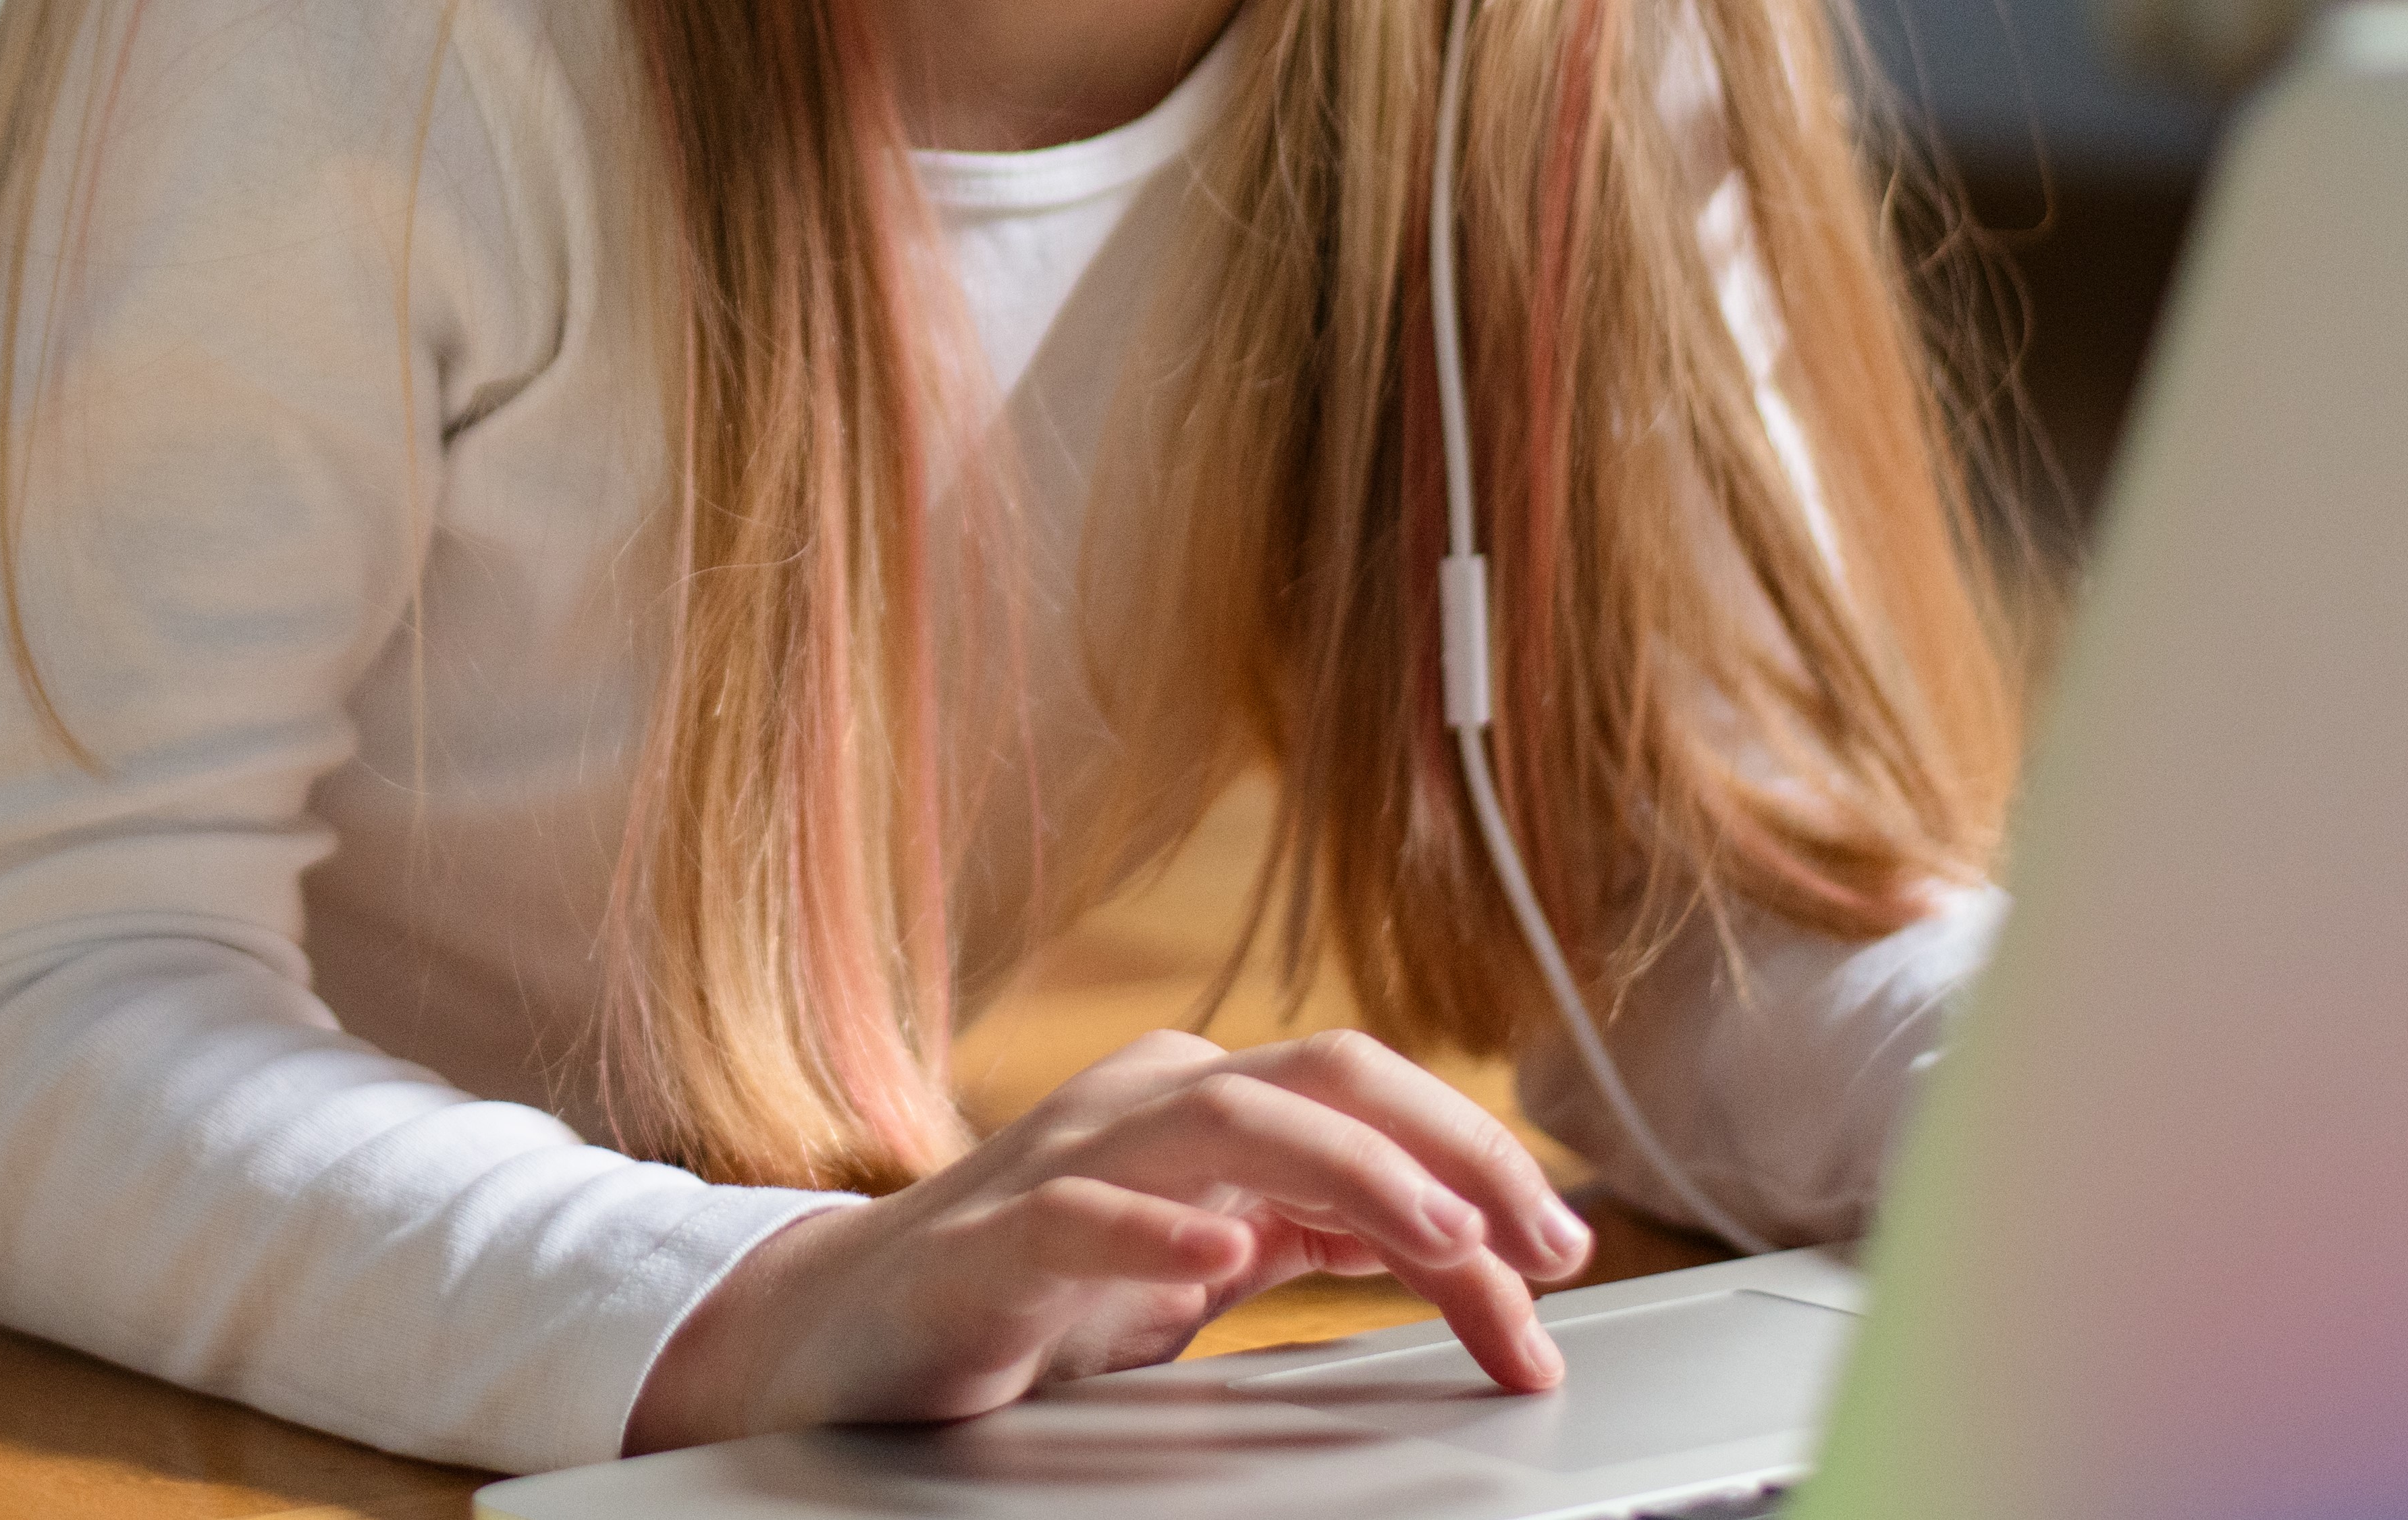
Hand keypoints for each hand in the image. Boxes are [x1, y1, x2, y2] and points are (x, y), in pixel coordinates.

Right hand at [623, 1026, 1593, 1450]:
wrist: (844, 1332)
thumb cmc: (1035, 1288)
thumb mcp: (1208, 1256)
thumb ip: (1321, 1235)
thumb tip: (1474, 1250)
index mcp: (1202, 1102)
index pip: (1370, 1098)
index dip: (1481, 1163)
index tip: (1563, 1256)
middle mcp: (1143, 1105)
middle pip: (1322, 1076)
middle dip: (1452, 1148)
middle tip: (1542, 1241)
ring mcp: (1062, 1163)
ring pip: (1227, 1119)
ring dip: (1355, 1176)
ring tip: (1444, 1243)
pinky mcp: (988, 1245)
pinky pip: (1078, 1216)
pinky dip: (1158, 1232)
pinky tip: (1220, 1262)